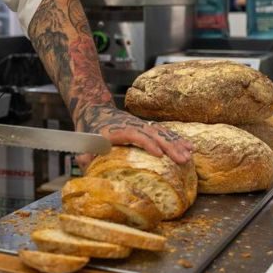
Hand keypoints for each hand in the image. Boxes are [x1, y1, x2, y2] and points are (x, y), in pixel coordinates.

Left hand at [76, 105, 193, 170]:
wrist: (93, 108)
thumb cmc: (88, 127)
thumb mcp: (83, 140)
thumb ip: (83, 153)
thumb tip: (84, 164)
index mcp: (118, 129)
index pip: (135, 135)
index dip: (147, 144)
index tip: (159, 155)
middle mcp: (132, 125)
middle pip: (153, 134)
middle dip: (169, 146)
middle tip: (183, 159)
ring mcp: (140, 125)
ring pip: (161, 132)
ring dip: (176, 143)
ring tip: (190, 154)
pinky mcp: (144, 127)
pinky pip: (163, 132)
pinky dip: (176, 139)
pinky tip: (189, 146)